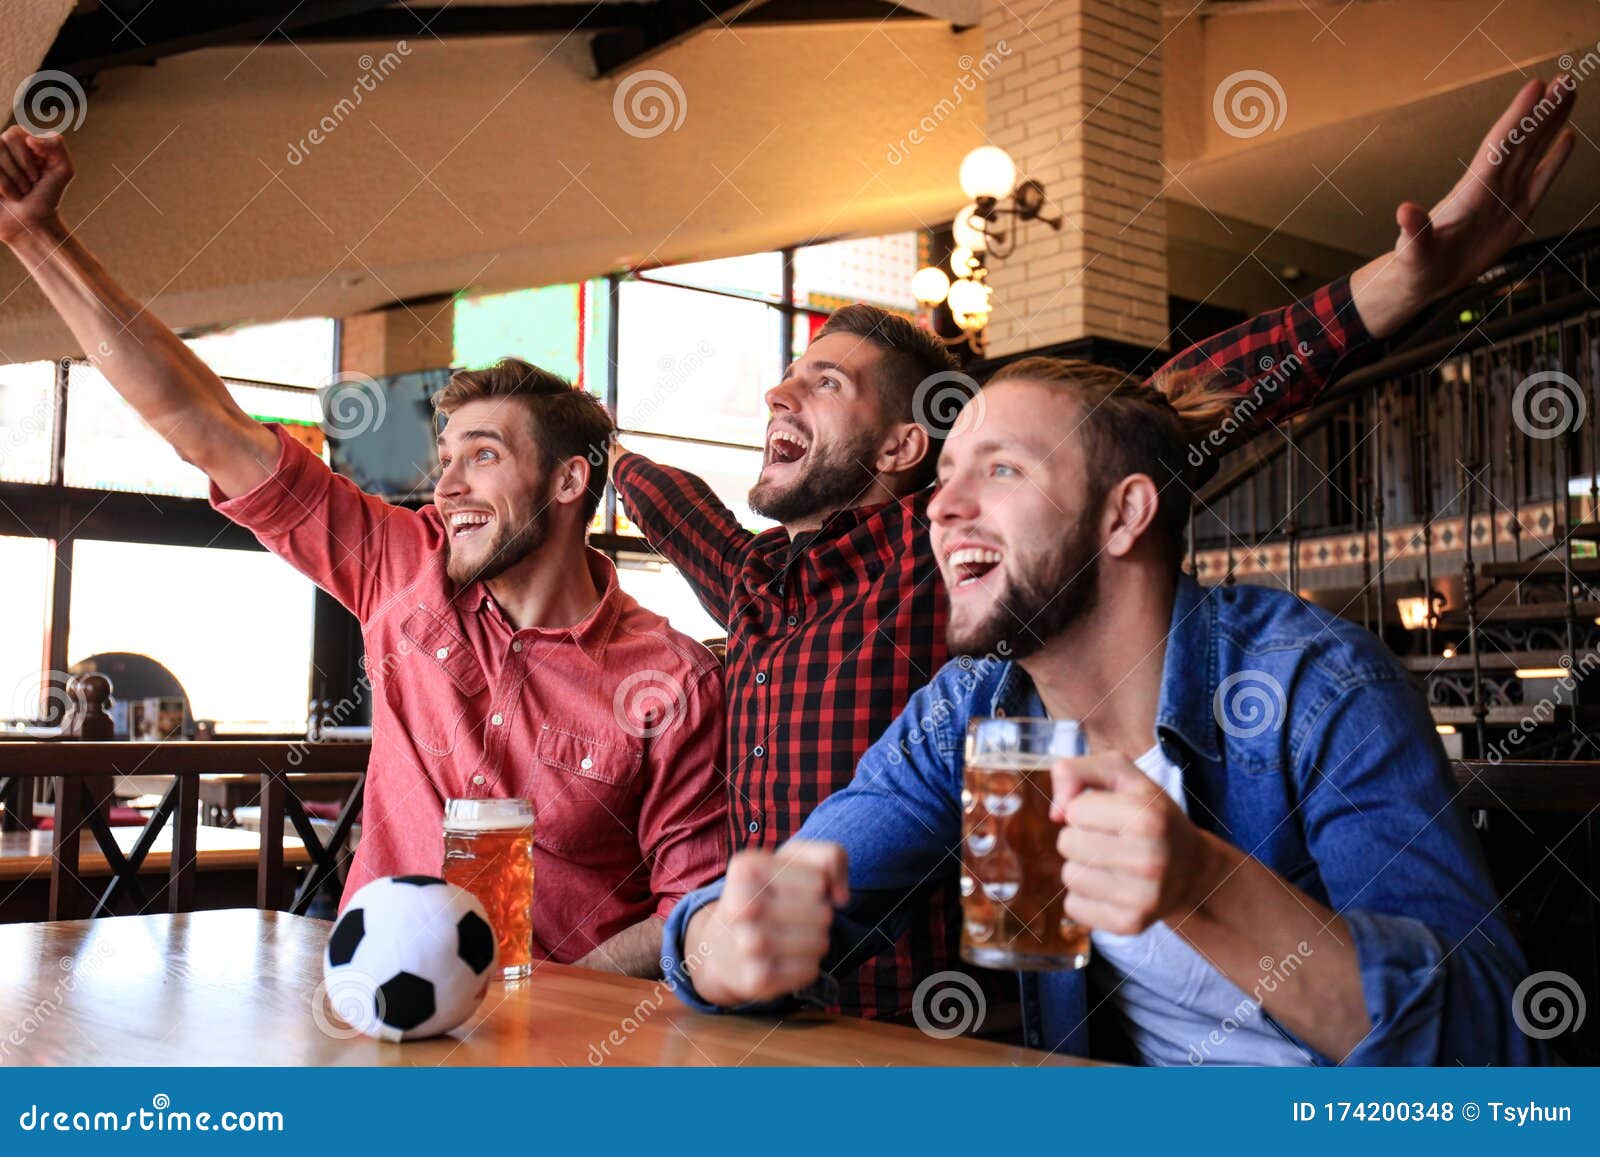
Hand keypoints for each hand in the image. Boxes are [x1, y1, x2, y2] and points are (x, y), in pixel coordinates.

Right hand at [0, 126, 72, 245]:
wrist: (31, 223)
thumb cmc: (47, 196)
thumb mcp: (63, 169)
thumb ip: (56, 145)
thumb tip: (29, 139)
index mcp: (20, 141)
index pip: (14, 134)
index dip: (26, 157)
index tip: (38, 176)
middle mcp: (1, 147)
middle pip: (1, 143)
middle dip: (20, 170)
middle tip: (28, 186)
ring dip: (11, 181)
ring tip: (18, 192)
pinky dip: (2, 187)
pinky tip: (6, 196)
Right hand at [683, 840, 848, 1005]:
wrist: (720, 946)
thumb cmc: (766, 893)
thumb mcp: (792, 859)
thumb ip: (830, 856)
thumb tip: (841, 897)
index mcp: (747, 868)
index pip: (820, 882)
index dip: (818, 887)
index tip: (791, 890)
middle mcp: (741, 905)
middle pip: (823, 913)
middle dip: (819, 915)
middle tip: (795, 917)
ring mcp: (747, 945)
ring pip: (820, 942)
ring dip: (816, 941)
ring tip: (795, 937)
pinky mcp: (756, 979)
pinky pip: (810, 970)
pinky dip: (808, 966)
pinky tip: (787, 959)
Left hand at [1049, 753, 1221, 936]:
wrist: (1193, 870)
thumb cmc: (1152, 816)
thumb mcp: (1124, 776)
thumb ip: (1078, 770)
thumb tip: (1056, 812)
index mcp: (1148, 817)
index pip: (1074, 811)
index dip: (1086, 809)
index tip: (1112, 815)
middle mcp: (1149, 859)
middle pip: (1067, 843)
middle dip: (1081, 837)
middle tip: (1112, 840)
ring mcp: (1143, 897)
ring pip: (1069, 876)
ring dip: (1082, 867)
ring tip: (1113, 863)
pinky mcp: (1130, 924)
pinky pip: (1074, 907)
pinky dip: (1085, 897)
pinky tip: (1112, 888)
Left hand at [1354, 75, 1575, 337]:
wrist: (1425, 281)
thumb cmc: (1415, 265)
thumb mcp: (1412, 250)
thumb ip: (1413, 231)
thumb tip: (1404, 211)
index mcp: (1471, 191)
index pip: (1499, 146)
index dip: (1517, 116)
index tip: (1535, 86)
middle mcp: (1490, 187)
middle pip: (1521, 141)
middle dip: (1542, 111)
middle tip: (1564, 78)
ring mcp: (1505, 198)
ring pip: (1533, 152)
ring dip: (1550, 123)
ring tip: (1567, 92)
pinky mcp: (1516, 213)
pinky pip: (1540, 180)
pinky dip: (1555, 160)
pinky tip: (1567, 136)